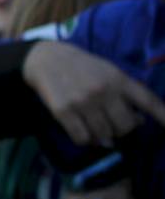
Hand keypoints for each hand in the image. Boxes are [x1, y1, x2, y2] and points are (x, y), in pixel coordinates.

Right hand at [22, 41, 164, 146]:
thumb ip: (126, 93)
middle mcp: (103, 90)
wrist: (45, 59)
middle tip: (111, 124)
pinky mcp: (63, 111)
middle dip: (121, 130)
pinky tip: (81, 129)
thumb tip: (139, 121)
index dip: (163, 116)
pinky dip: (85, 139)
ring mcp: (83, 102)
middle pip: (125, 127)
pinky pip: (82, 138)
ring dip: (102, 137)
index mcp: (118, 79)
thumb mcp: (109, 72)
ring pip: (104, 136)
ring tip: (94, 126)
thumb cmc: (82, 67)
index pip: (147, 101)